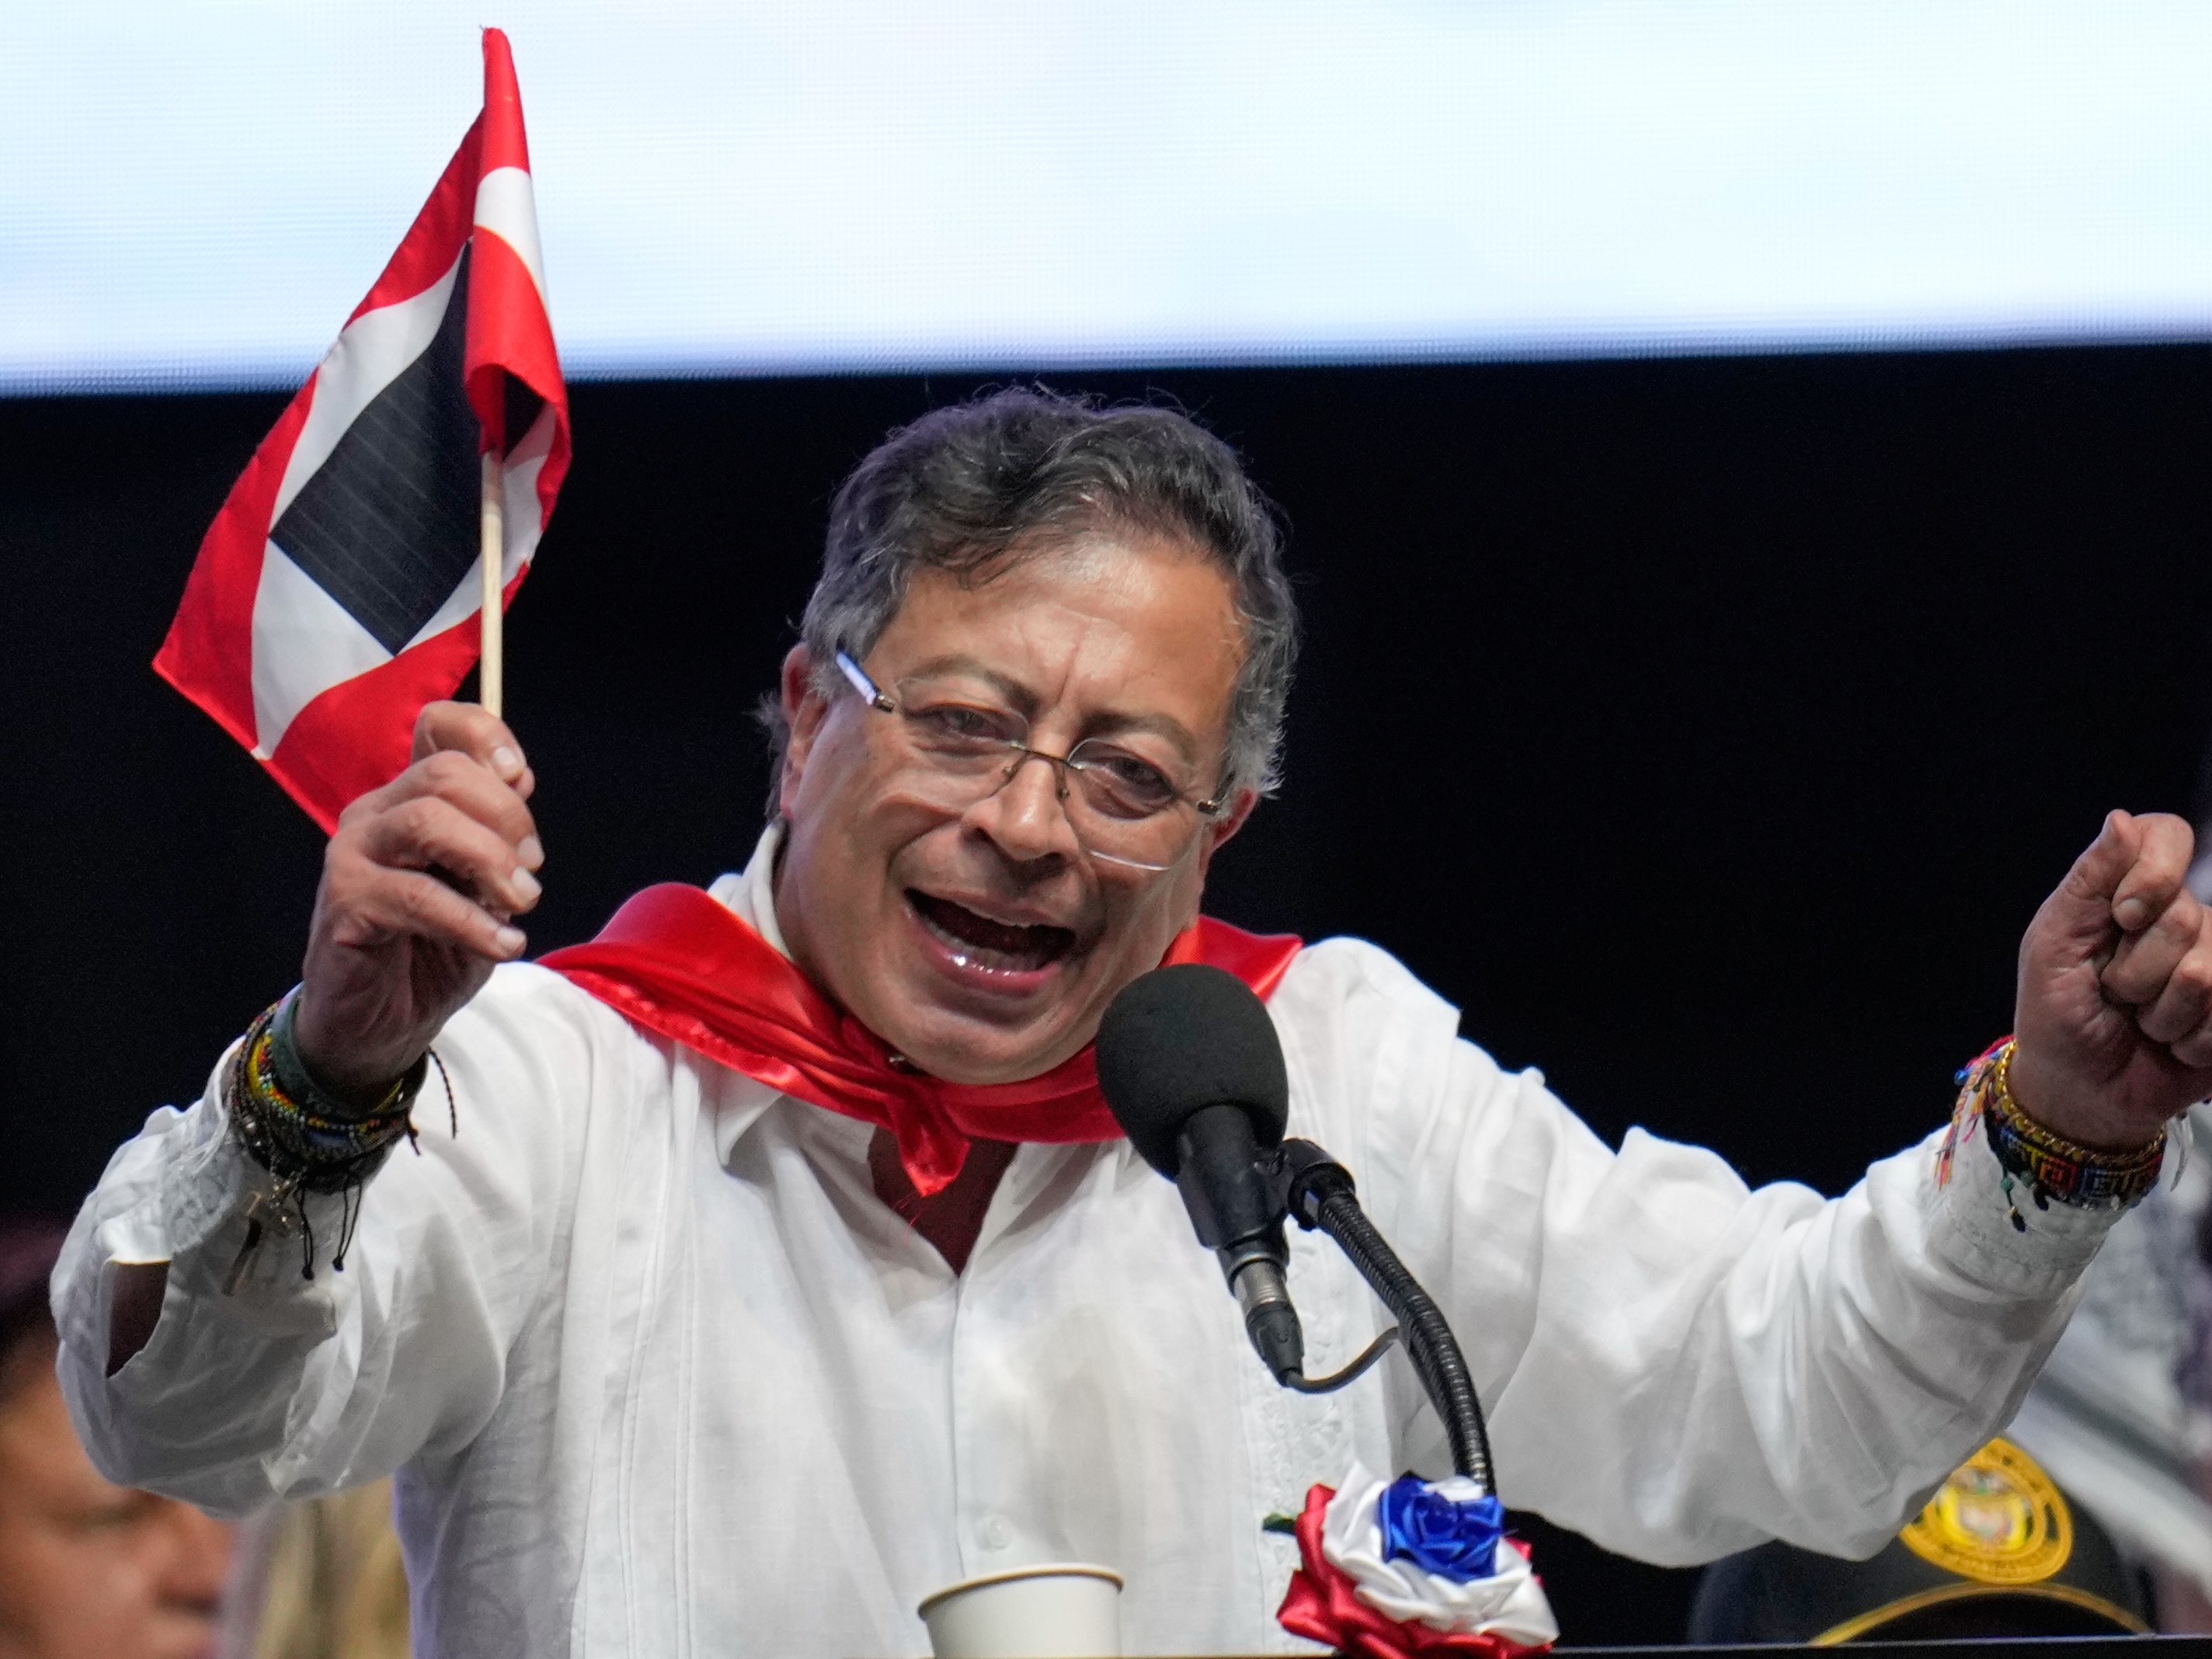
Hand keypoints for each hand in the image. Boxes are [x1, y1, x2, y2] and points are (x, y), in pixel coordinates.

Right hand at [293, 702, 543, 1098]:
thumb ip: (498, 835)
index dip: (485, 736)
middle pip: (444, 774)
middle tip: (531, 873)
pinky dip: (471, 921)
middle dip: (506, 819)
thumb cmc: (435, 948)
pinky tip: (503, 943)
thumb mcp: (484, 888)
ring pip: (427, 821)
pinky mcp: (344, 902)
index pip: (437, 726)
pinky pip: (416, 895)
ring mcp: (352, 853)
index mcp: (411, 798)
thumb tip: (520, 780)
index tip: (521, 778)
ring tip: (522, 904)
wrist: (381, 1023)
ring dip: (490, 862)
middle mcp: (376, 813)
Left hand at [2011, 809, 2211, 1149]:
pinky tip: (2170, 1045)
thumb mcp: (2053, 943)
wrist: (2079, 1089)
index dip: (2151, 876)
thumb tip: (2121, 818)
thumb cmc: (2056, 1012)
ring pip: (2205, 973)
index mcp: (2131, 889)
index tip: (2119, 917)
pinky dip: (2187, 1040)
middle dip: (2135, 967)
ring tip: (2140, 1020)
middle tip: (2113, 991)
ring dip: (2159, 1010)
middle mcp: (2183, 918)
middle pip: (2185, 917)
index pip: (2169, 835)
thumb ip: (2088, 881)